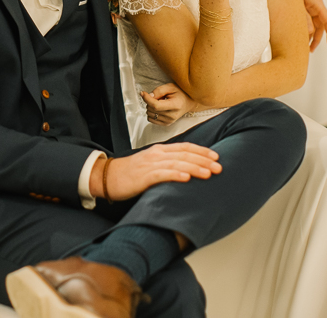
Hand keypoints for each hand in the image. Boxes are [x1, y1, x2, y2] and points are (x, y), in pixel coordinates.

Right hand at [93, 143, 221, 201]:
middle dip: (204, 160)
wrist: (108, 176)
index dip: (202, 151)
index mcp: (160, 150)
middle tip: (219, 166)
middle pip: (185, 155)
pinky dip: (176, 175)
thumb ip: (167, 164)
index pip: (185, 147)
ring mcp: (150, 165)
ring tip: (208, 173)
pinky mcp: (144, 176)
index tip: (216, 156)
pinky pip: (162, 174)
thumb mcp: (151, 164)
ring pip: (177, 164)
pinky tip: (186, 178)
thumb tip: (186, 170)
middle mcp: (157, 154)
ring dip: (195, 168)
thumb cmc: (130, 173)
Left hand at [142, 83, 196, 125]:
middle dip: (149, 101)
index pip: (156, 105)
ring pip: (150, 114)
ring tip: (160, 102)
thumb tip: (149, 96)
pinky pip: (151, 119)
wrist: (188, 102)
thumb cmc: (180, 93)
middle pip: (151, 110)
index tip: (143, 93)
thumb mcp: (171, 87)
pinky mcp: (166, 124)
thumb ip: (159, 90)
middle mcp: (172, 115)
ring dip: (150, 107)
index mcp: (175, 105)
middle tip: (157, 96)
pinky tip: (159, 108)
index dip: (147, 99)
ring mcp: (169, 121)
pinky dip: (151, 113)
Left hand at [298, 0, 326, 49]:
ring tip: (302, 46)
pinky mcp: (302, 7)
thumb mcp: (295, 2)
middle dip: (316, 38)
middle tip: (309, 51)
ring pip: (313, 24)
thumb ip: (303, 17)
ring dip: (309, 35)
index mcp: (316, 2)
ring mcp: (308, 6)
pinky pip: (306, 20)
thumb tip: (310, 32)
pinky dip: (303, 28)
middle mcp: (315, 5)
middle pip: (320, 25)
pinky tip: (298, 37)